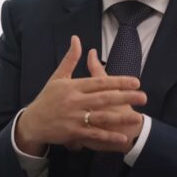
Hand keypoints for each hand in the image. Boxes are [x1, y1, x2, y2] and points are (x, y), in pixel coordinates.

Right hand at [14, 36, 146, 155]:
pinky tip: (122, 138)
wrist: (32, 122)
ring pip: (101, 117)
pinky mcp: (73, 132)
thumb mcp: (58, 77)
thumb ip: (70, 59)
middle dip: (125, 98)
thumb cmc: (47, 98)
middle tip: (143, 97)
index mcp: (73, 86)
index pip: (100, 82)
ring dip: (120, 118)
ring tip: (137, 117)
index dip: (118, 82)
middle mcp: (75, 101)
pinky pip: (93, 135)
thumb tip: (77, 39)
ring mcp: (74, 118)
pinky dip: (107, 136)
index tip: (136, 82)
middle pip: (104, 98)